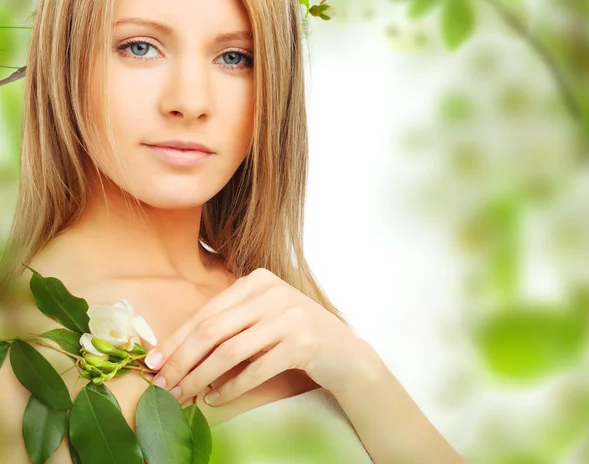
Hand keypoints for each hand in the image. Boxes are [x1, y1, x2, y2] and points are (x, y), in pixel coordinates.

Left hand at [143, 267, 366, 406]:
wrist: (343, 351)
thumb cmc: (293, 334)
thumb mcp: (261, 318)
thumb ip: (229, 324)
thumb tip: (176, 352)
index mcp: (256, 280)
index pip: (206, 312)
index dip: (176, 339)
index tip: (153, 362)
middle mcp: (271, 293)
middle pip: (212, 330)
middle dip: (181, 361)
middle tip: (162, 386)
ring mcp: (288, 316)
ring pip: (229, 351)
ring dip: (200, 378)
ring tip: (182, 397)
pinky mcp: (302, 343)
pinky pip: (255, 370)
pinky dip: (231, 388)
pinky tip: (215, 399)